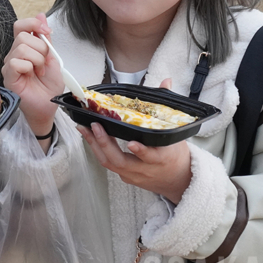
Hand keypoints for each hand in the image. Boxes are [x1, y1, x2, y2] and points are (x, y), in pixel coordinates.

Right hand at [1, 13, 63, 137]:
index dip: (33, 24)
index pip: (21, 26)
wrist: (49, 106)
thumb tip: (41, 15)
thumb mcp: (52, 58)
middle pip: (23, 36)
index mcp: (25, 47)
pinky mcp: (8, 76)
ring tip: (40, 71)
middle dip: (41, 48)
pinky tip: (32, 76)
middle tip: (44, 63)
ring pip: (22, 48)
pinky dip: (29, 67)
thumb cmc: (49, 86)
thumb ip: (46, 38)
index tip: (46, 31)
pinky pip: (16, 62)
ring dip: (37, 59)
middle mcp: (14, 54)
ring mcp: (10, 64)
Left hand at [77, 79, 192, 202]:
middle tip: (95, 126)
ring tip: (84, 128)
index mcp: (162, 158)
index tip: (132, 143)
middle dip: (106, 144)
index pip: (152, 157)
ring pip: (111, 163)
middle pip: (122, 162)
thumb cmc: (176, 154)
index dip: (142, 151)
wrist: (178, 180)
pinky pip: (108, 164)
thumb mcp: (177, 133)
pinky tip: (89, 136)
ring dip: (95, 145)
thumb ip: (167, 107)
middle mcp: (146, 169)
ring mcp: (134, 175)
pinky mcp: (126, 177)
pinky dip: (97, 149)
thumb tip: (166, 82)